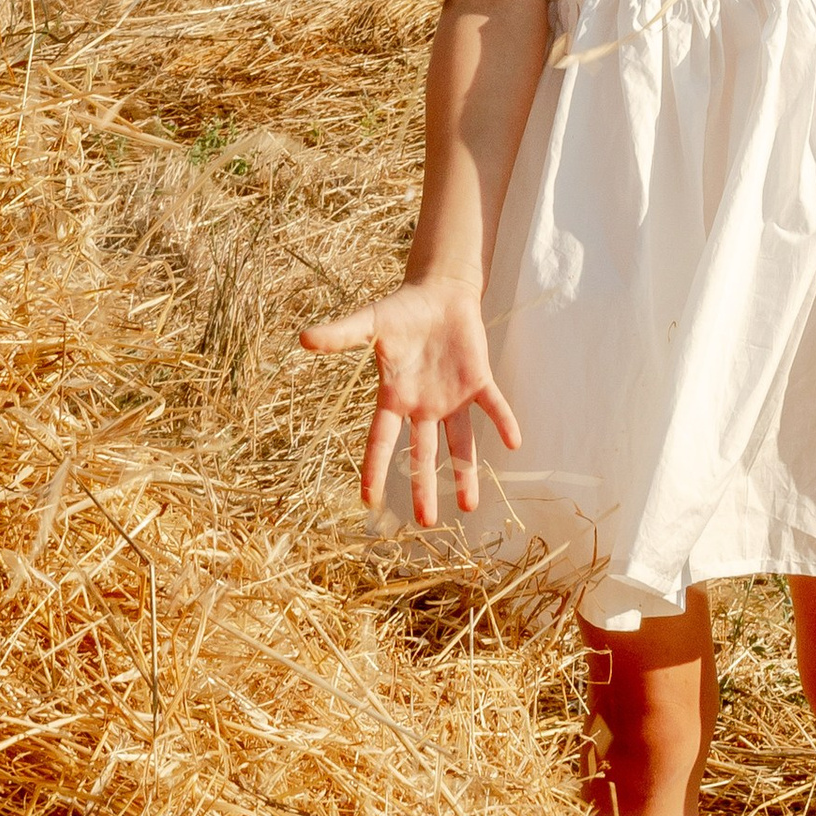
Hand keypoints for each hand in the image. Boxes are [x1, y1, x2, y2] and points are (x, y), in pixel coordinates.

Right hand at [298, 277, 521, 525]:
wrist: (438, 293)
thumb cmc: (400, 311)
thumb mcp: (367, 324)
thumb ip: (339, 335)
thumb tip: (302, 338)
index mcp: (395, 398)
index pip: (381, 441)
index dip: (374, 469)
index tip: (369, 501)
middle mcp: (423, 406)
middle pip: (423, 453)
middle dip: (424, 486)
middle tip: (425, 522)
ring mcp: (453, 397)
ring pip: (460, 442)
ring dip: (465, 473)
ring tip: (468, 507)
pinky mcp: (478, 381)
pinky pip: (492, 406)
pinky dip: (503, 422)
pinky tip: (513, 442)